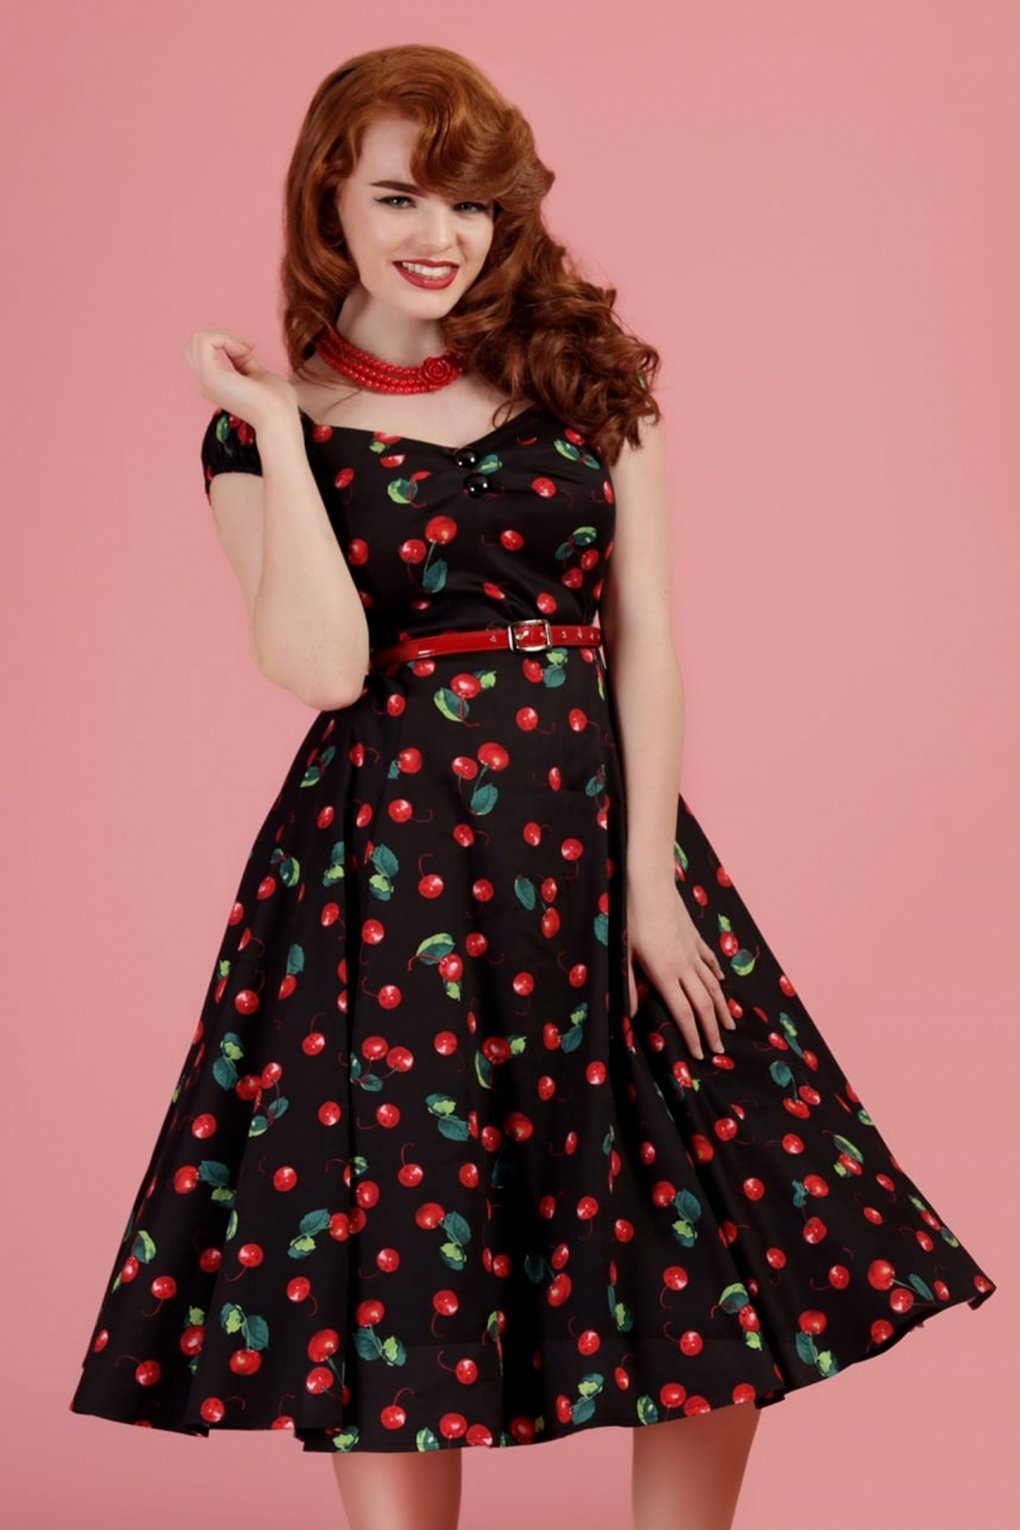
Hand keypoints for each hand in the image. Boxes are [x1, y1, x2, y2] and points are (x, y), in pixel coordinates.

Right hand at [183, 328, 299, 432]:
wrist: (280, 417)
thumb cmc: (276, 402)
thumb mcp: (256, 373)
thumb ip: (243, 360)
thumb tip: (238, 344)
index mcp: (214, 384)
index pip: (204, 351)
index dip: (225, 341)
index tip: (250, 348)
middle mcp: (205, 383)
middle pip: (195, 344)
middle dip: (221, 335)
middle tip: (246, 346)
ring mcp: (205, 381)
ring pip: (198, 340)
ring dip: (224, 335)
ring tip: (246, 348)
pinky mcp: (209, 377)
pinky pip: (204, 342)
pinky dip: (225, 338)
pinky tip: (244, 350)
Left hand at [625, 883, 736, 1058]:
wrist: (649, 884)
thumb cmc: (631, 918)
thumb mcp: (624, 954)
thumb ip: (628, 986)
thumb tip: (631, 1015)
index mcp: (665, 974)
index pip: (684, 1013)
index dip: (693, 1036)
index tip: (701, 1054)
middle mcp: (684, 966)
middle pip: (704, 1004)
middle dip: (712, 1029)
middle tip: (720, 1049)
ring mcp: (692, 951)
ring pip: (712, 985)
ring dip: (721, 1007)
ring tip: (729, 1024)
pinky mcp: (694, 937)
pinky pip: (709, 961)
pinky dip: (716, 975)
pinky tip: (720, 982)